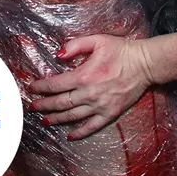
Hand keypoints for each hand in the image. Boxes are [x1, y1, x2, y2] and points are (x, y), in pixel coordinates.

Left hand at [27, 35, 153, 139]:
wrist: (145, 64)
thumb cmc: (121, 50)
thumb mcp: (96, 40)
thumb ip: (74, 45)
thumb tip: (57, 54)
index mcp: (83, 75)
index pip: (56, 84)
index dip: (41, 87)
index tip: (31, 88)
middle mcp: (89, 94)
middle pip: (61, 102)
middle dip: (44, 105)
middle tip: (32, 106)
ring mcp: (100, 106)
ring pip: (73, 116)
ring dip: (57, 119)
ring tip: (45, 120)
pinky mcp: (110, 113)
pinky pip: (92, 126)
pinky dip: (80, 132)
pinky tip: (70, 135)